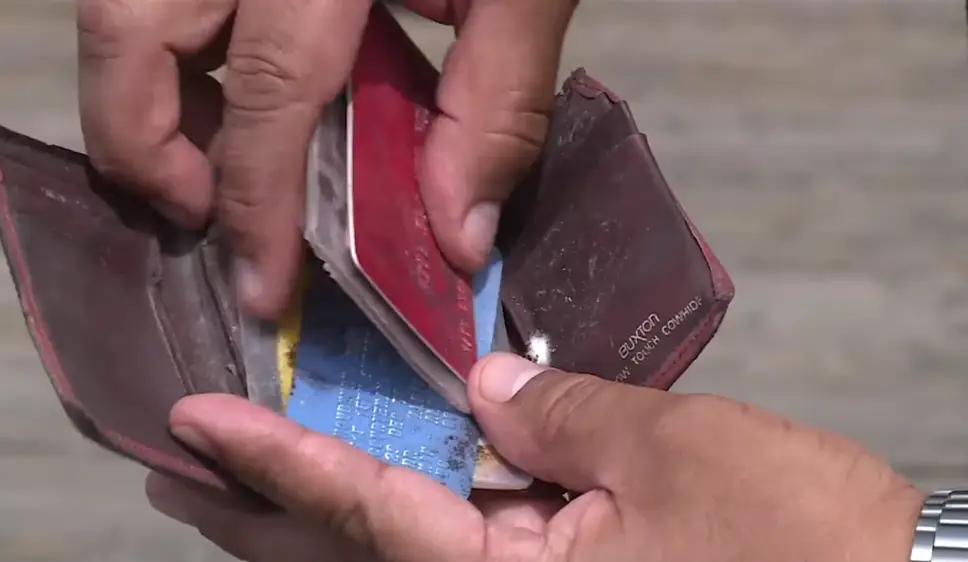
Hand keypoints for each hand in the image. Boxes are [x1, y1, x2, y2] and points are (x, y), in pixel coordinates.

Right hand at [77, 0, 575, 318]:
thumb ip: (496, 103)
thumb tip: (454, 237)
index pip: (266, 90)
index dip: (253, 203)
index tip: (262, 290)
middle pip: (129, 33)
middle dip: (146, 149)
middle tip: (201, 219)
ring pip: (118, 7)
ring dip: (143, 101)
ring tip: (205, 165)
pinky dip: (170, 51)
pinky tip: (221, 88)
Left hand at [147, 352, 923, 561]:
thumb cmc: (795, 542)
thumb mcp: (670, 451)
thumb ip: (560, 415)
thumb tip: (486, 388)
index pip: (362, 513)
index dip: (272, 460)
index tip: (191, 420)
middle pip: (351, 558)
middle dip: (261, 508)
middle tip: (182, 462)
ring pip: (396, 557)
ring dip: (318, 512)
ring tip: (246, 472)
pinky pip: (457, 550)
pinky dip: (405, 509)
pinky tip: (384, 476)